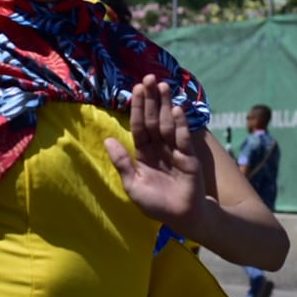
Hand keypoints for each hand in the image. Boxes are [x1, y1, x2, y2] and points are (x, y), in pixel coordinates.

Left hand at [105, 75, 205, 232]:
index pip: (140, 126)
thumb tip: (107, 139)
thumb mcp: (133, 185)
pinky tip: (177, 109)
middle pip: (154, 119)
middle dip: (152, 99)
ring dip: (165, 105)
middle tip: (149, 78)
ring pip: (168, 124)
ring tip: (163, 86)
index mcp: (144, 153)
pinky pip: (183, 137)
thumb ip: (121, 162)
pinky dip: (180, 124)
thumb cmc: (156, 204)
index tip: (136, 89)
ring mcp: (175, 151)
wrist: (182, 218)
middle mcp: (159, 148)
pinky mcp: (189, 157)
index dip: (138, 108)